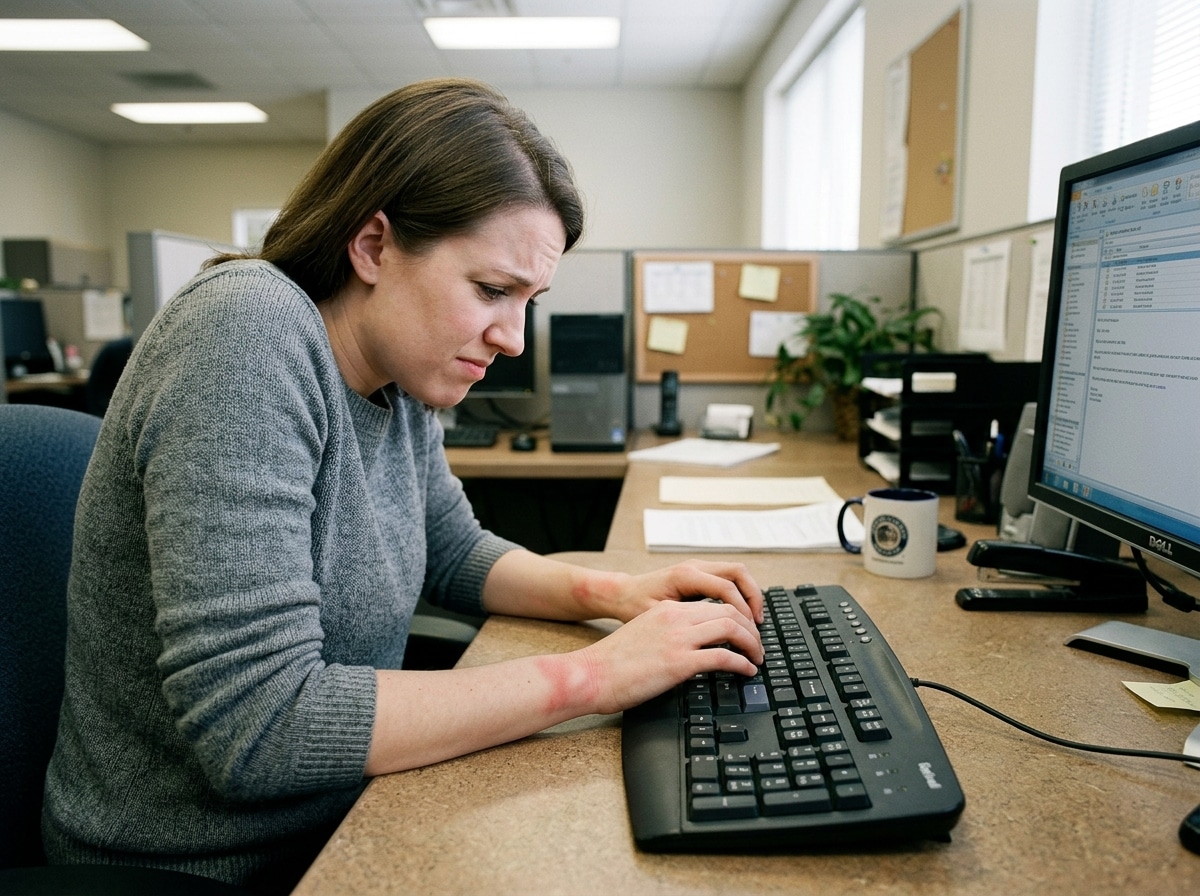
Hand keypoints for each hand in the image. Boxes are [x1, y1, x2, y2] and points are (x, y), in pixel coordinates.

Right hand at [575, 597, 764, 714]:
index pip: (714, 604)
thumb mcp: (644, 634)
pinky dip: (742, 664)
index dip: (738, 617)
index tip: (746, 633)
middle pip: (729, 612)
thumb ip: (669, 633)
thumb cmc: (612, 663)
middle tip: (758, 646)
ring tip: (757, 659)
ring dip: (752, 644)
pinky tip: (746, 672)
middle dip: (751, 629)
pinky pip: (724, 657)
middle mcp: (675, 618)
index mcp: (667, 610)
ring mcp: (678, 639)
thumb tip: (692, 648)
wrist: (590, 674)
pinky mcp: (679, 662)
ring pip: (732, 629)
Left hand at [605, 559, 763, 625]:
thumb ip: (684, 625)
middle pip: (738, 573)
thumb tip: (712, 639)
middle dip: (753, 599)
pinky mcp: (700, 574)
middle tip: (758, 626)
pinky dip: (740, 594)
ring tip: (754, 622)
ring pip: (737, 573)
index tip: (750, 633)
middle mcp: (695, 566)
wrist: (622, 593)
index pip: (726, 588)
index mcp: (685, 575)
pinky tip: (741, 615)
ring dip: (750, 595)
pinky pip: (729, 578)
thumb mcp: (657, 618)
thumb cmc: (634, 607)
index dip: (742, 611)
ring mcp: (699, 567)